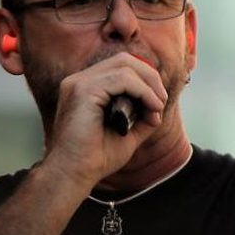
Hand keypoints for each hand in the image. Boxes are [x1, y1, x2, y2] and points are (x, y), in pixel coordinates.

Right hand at [40, 51, 167, 187]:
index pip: (120, 66)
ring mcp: (79, 83)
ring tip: (157, 106)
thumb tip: (159, 105)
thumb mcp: (127, 134)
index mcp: (85, 88)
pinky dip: (143, 91)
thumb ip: (141, 117)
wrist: (73, 175)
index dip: (144, 78)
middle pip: (124, 60)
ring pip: (125, 66)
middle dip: (150, 76)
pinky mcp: (83, 90)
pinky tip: (151, 107)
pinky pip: (122, 79)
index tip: (157, 103)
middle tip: (161, 100)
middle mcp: (80, 81)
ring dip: (149, 85)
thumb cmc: (95, 159)